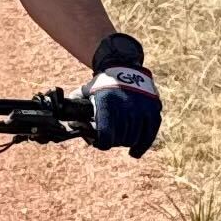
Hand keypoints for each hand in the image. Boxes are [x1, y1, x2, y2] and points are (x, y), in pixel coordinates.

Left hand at [84, 33, 159, 157]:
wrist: (126, 66)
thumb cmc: (104, 83)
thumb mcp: (88, 90)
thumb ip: (76, 105)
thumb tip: (67, 123)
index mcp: (107, 104)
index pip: (105, 136)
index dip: (101, 143)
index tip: (99, 142)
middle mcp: (126, 107)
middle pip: (119, 139)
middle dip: (113, 141)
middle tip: (110, 137)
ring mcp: (142, 109)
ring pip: (133, 138)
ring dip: (126, 142)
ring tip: (121, 139)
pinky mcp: (153, 111)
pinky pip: (149, 135)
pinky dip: (141, 146)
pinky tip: (134, 153)